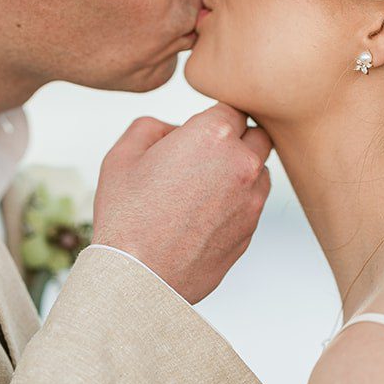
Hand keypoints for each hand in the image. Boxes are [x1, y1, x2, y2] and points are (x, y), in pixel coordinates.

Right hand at [92, 103, 271, 303]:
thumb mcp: (123, 154)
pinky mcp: (251, 231)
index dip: (215, 115)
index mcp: (213, 136)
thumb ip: (154, 126)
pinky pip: (252, 205)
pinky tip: (205, 214)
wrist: (138, 277)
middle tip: (206, 153)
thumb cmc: (126, 217)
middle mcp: (241, 165)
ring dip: (241, 170)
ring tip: (203, 187)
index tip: (199, 129)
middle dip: (238, 137)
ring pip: (260, 171)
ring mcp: (251, 201)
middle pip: (259, 134)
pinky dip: (237, 202)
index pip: (234, 106)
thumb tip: (176, 130)